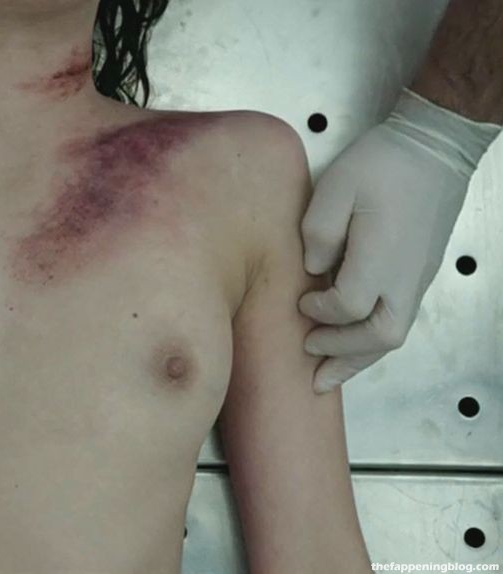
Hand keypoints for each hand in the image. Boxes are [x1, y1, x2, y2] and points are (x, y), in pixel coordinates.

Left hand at [299, 88, 500, 392]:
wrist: (435, 147)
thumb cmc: (384, 162)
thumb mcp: (336, 186)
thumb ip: (318, 232)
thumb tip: (313, 270)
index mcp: (382, 256)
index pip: (348, 307)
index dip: (320, 311)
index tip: (302, 300)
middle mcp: (405, 277)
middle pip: (379, 337)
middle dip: (342, 355)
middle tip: (309, 360)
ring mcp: (417, 278)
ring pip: (393, 336)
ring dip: (358, 358)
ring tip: (328, 375)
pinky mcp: (420, 274)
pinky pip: (398, 320)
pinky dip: (372, 341)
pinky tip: (352, 343)